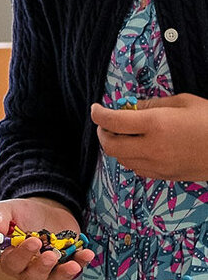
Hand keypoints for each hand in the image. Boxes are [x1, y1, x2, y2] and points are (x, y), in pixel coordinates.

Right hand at [0, 198, 91, 279]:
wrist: (45, 209)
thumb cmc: (21, 213)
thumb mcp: (3, 210)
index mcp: (10, 256)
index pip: (12, 263)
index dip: (22, 256)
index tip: (33, 241)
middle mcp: (28, 267)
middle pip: (33, 277)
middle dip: (43, 268)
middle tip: (51, 255)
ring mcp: (49, 268)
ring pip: (55, 279)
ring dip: (64, 274)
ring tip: (74, 265)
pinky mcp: (67, 263)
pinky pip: (75, 268)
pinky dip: (81, 263)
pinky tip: (86, 254)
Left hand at [92, 95, 207, 180]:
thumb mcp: (183, 103)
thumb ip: (152, 105)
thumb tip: (130, 107)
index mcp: (155, 125)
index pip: (112, 121)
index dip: (99, 113)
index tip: (96, 108)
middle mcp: (152, 147)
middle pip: (110, 144)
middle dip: (102, 132)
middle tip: (106, 123)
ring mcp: (158, 165)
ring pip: (121, 159)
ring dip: (115, 146)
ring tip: (122, 134)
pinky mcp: (165, 176)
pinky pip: (136, 168)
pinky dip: (130, 157)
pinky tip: (138, 147)